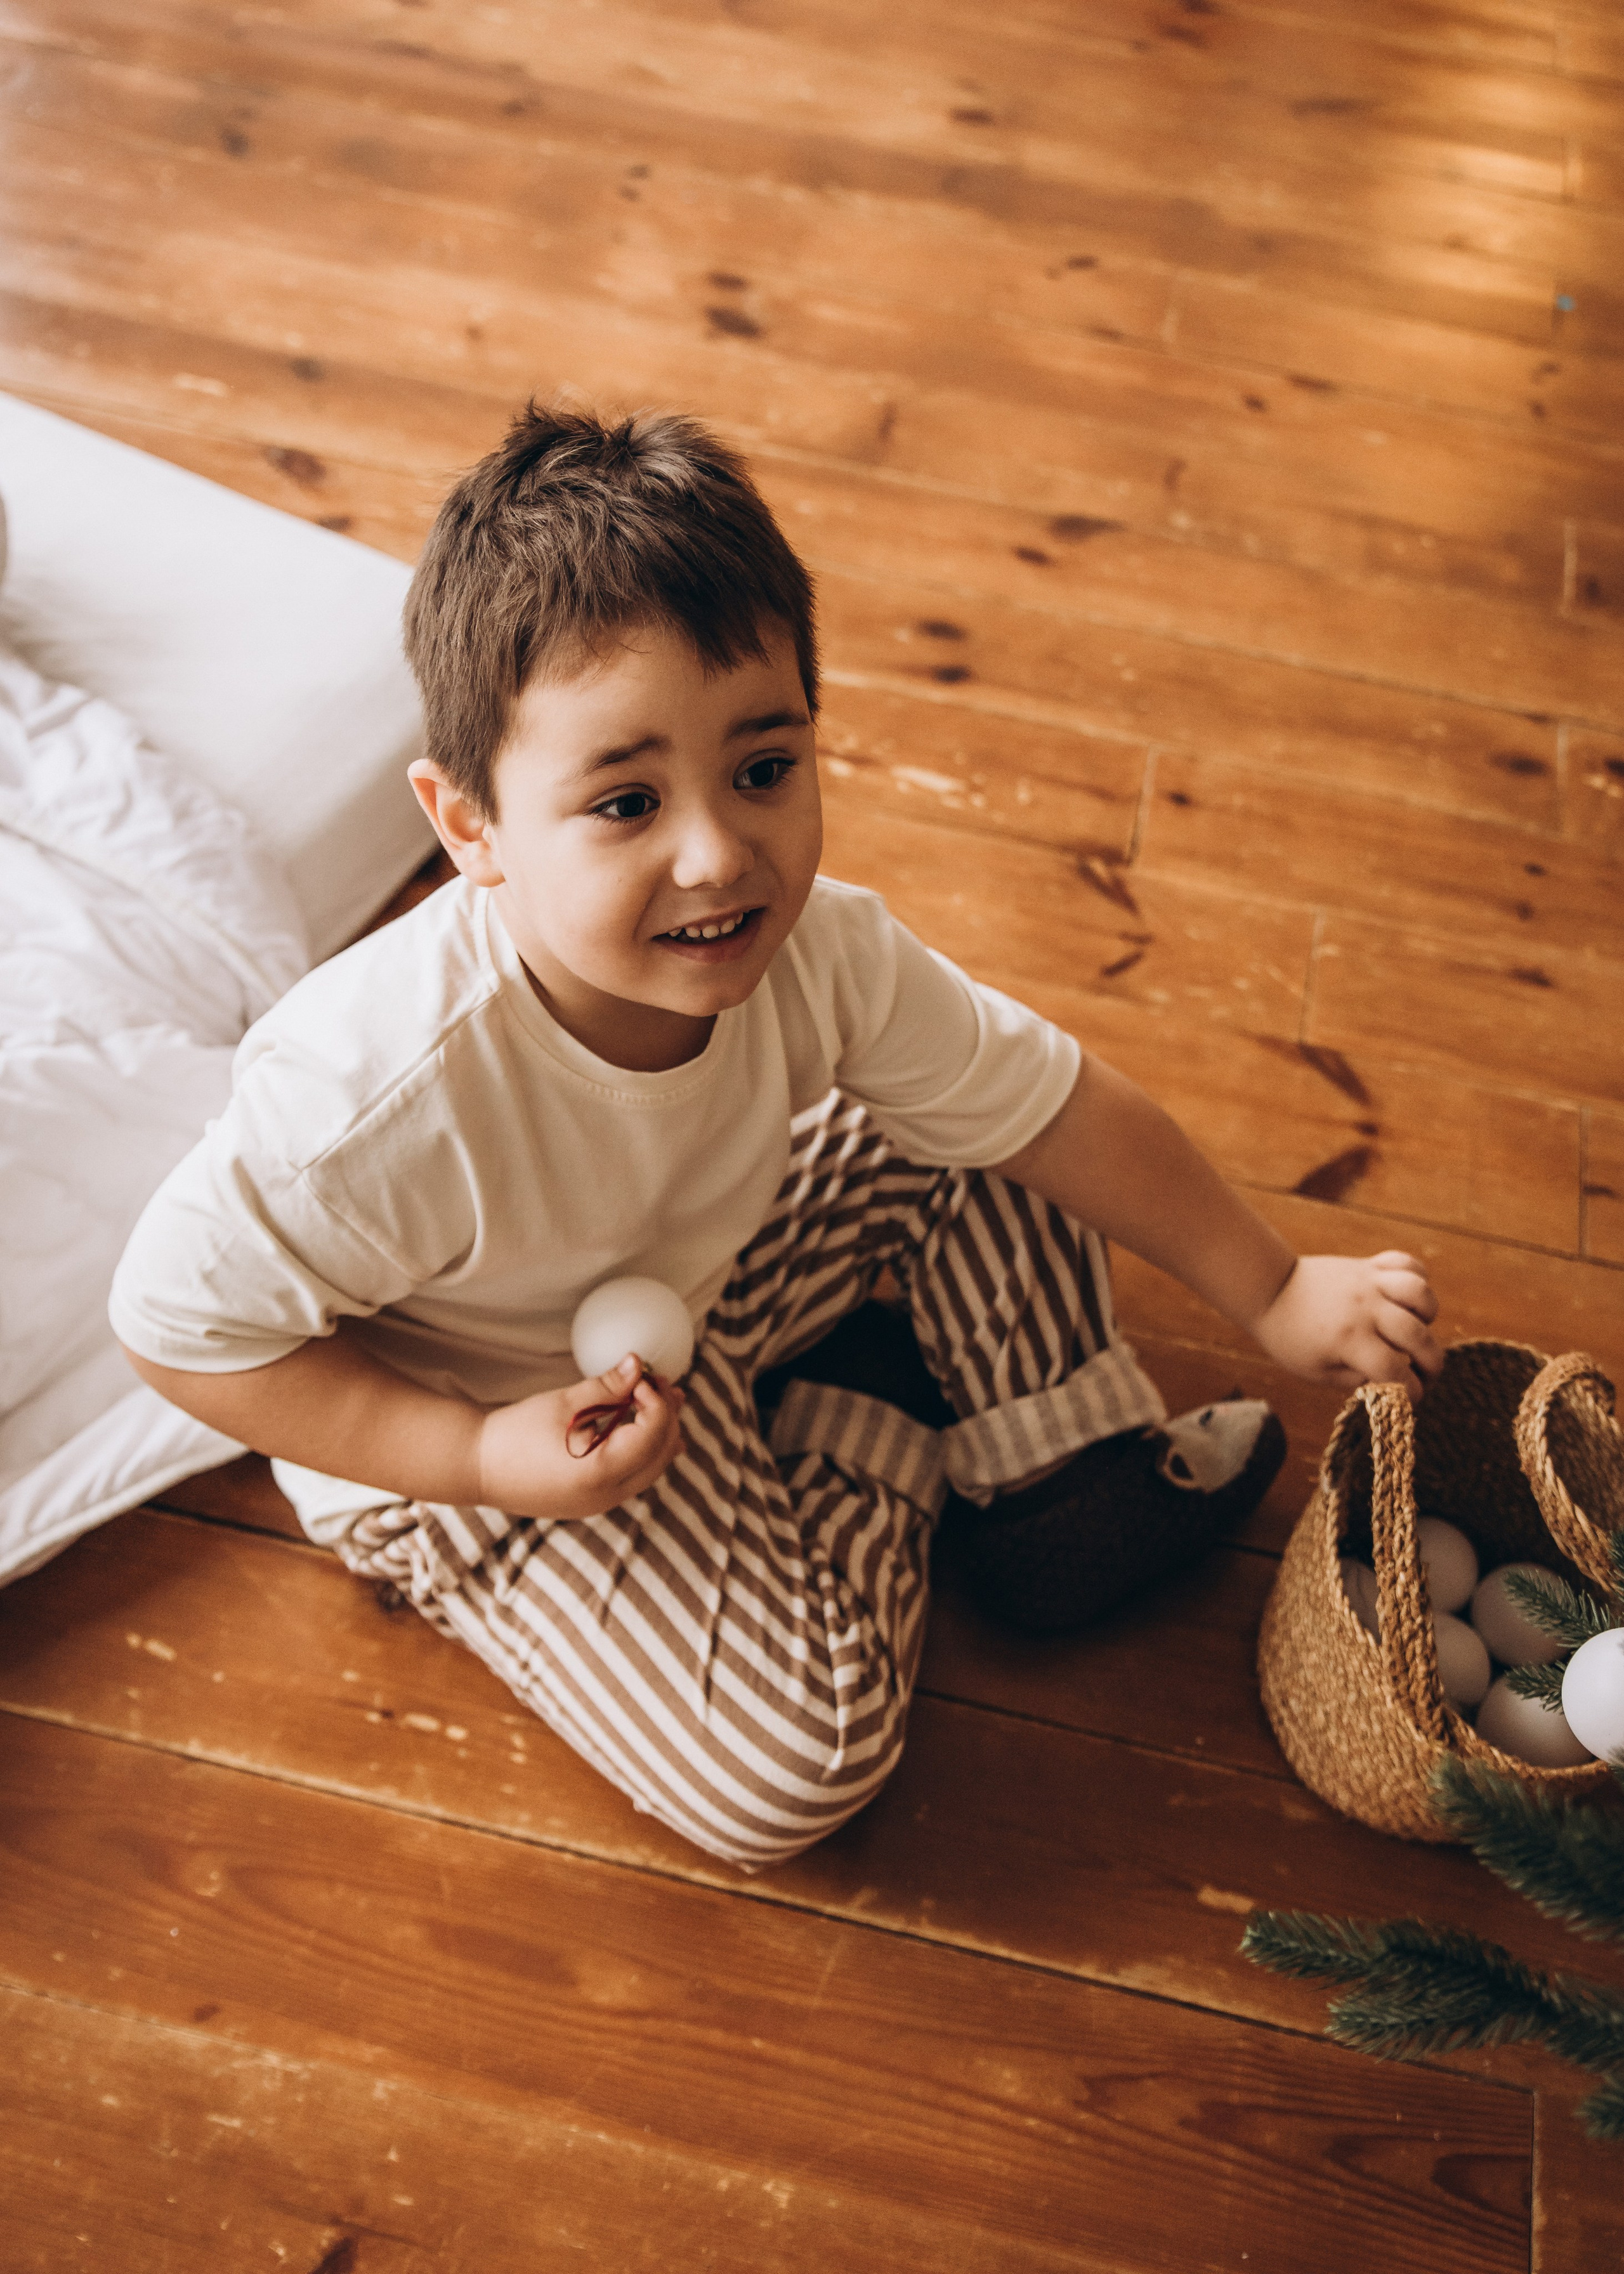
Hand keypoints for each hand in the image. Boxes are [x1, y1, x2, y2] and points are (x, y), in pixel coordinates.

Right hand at [477, 1353, 685, 1517]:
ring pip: (650, 1470)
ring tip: (658, 1401)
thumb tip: (638, 1364)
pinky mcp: (591, 1503)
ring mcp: (600, 1504)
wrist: (475, 1469)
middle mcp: (607, 1496)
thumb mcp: (563, 1404)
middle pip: (661, 1455)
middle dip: (666, 1417)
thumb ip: (606, 1386)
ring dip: (658, 1434)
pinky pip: (632, 1478)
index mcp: (602, 1472)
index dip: (657, 1400)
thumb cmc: (514, 1435)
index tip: (645, 1376)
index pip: (653, 1433)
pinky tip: (636, 1428)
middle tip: (661, 1384)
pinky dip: (642, 1451)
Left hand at [1248, 1251, 1442, 1400]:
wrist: (1269, 1291)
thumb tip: (1394, 1383)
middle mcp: (1364, 1309)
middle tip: (1426, 1374)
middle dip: (1432, 1364)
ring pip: (1419, 1293)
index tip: (1412, 1399)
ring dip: (1429, 1316)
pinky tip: (1407, 1299)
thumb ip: (1358, 1380)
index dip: (1412, 1393)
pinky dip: (1418, 1278)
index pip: (1396, 1372)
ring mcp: (1368, 1283)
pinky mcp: (1368, 1265)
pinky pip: (1406, 1263)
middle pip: (1417, 1336)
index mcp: (1348, 1340)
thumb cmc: (1291, 1338)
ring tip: (1416, 1328)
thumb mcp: (1318, 1372)